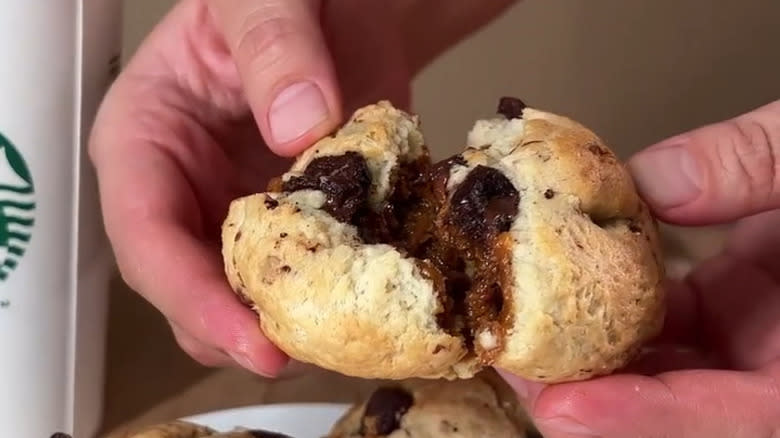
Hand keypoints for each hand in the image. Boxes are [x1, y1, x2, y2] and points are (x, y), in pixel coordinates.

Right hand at [89, 0, 515, 374]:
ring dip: (290, 324)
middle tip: (303, 353)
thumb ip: (274, 48)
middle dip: (238, 331)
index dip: (188, 296)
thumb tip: (296, 126)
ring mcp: (241, 215)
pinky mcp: (299, 225)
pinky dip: (338, 295)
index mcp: (147, 138)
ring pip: (246, 299)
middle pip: (188, 290)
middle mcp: (185, 191)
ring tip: (344, 334)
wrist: (338, 2)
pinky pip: (309, 276)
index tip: (248, 336)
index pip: (144, 234)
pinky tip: (375, 298)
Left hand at [501, 100, 779, 436]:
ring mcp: (762, 348)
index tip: (567, 410)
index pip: (744, 421)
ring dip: (595, 353)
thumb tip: (656, 179)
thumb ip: (763, 166)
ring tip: (522, 320)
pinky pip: (671, 325)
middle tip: (515, 361)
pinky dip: (620, 307)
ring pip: (669, 372)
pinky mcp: (741, 313)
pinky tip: (573, 279)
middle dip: (597, 398)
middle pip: (685, 411)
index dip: (652, 421)